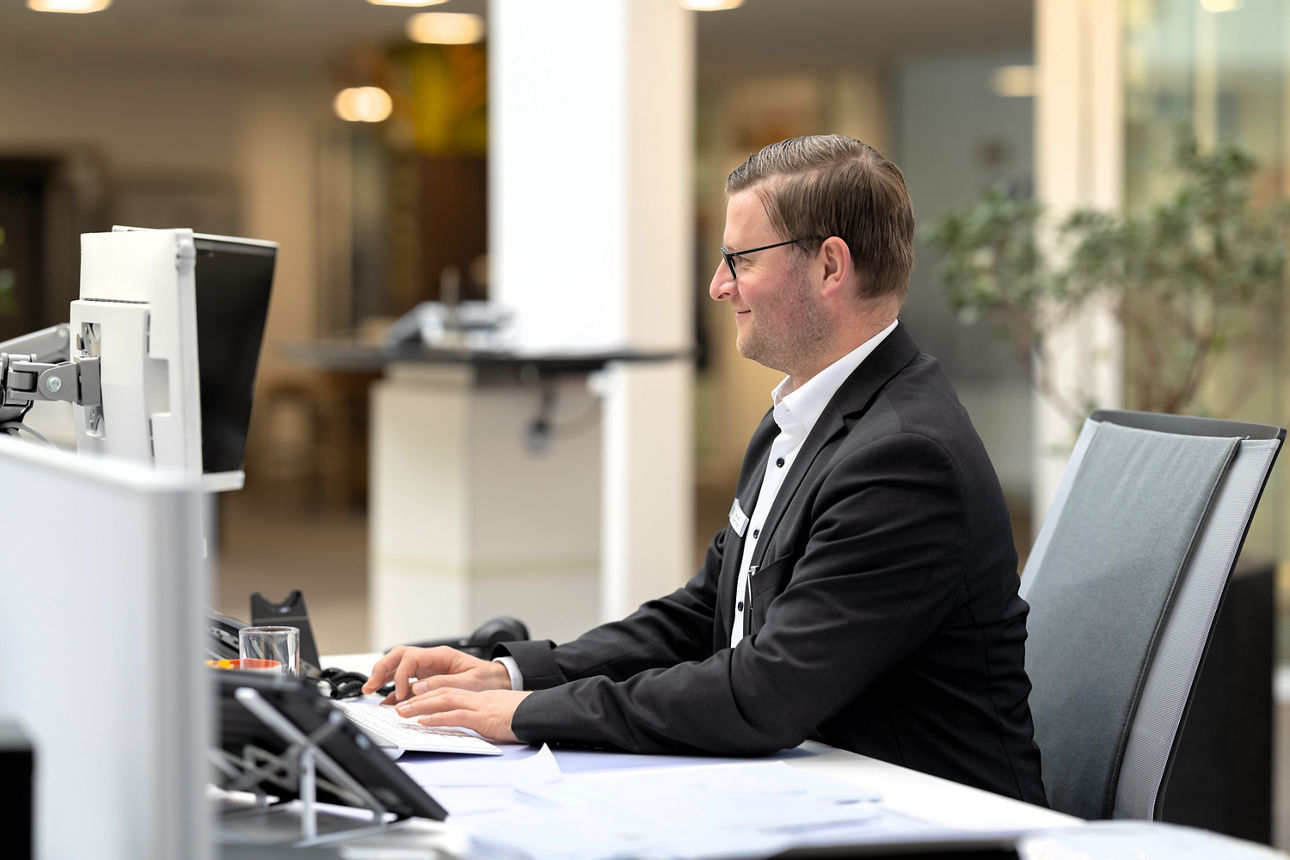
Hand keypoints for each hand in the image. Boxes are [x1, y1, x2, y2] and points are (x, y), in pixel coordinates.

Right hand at [361, 645, 511, 703]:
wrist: (497, 680)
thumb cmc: (487, 679)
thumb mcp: (469, 682)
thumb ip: (443, 684)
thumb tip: (418, 688)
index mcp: (440, 656)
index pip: (410, 658)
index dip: (401, 675)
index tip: (402, 694)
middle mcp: (431, 660)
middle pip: (398, 657)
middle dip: (382, 669)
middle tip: (370, 686)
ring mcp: (427, 669)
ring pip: (398, 667)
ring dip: (383, 678)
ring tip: (370, 691)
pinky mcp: (427, 680)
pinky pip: (406, 683)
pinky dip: (395, 692)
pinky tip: (386, 702)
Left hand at [395, 688, 531, 743]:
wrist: (541, 713)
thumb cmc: (524, 715)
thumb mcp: (500, 714)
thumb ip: (484, 717)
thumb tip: (473, 725)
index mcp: (479, 697)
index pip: (448, 692)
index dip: (428, 696)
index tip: (411, 701)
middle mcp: (476, 698)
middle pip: (441, 693)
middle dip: (417, 699)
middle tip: (397, 706)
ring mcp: (479, 706)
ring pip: (444, 700)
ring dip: (420, 706)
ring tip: (402, 712)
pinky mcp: (484, 718)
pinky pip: (457, 715)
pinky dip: (438, 717)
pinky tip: (424, 721)